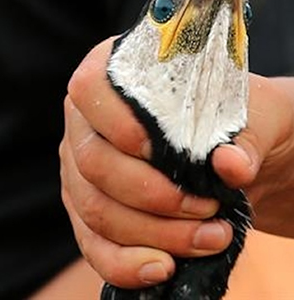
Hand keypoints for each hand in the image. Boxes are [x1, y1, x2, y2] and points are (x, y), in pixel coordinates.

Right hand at [59, 36, 293, 288]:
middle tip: (207, 208)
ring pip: (94, 209)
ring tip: (210, 239)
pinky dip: (125, 264)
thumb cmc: (243, 120)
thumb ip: (250, 133)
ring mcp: (80, 169)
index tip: (159, 149)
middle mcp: (87, 122)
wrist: (238, 156)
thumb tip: (229, 165)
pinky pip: (93, 244)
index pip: (90, 88)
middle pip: (92, 162)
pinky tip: (164, 268)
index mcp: (115, 75)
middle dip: (152, 196)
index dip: (116, 122)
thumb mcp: (263, 114)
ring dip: (152, 233)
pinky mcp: (88, 211)